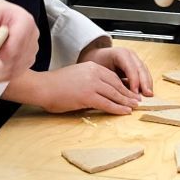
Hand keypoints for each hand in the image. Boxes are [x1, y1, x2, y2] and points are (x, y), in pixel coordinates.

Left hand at [0, 0, 39, 76]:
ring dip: (2, 70)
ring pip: (20, 66)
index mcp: (26, 20)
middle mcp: (34, 34)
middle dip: (1, 63)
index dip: (4, 53)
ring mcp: (33, 48)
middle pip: (20, 56)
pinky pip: (19, 71)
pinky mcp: (29, 58)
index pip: (18, 41)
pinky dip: (5, 74)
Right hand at [22, 60, 141, 114]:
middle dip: (128, 94)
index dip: (123, 85)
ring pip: (114, 94)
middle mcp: (94, 73)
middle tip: (136, 100)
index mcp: (91, 67)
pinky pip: (107, 104)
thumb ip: (89, 81)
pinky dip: (118, 108)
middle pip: (117, 85)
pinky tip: (124, 112)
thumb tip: (99, 92)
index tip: (130, 92)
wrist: (42, 87)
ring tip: (134, 107)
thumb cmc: (54, 84)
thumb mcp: (76, 76)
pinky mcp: (88, 96)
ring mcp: (92, 84)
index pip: (113, 76)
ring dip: (126, 102)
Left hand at [84, 40, 154, 94]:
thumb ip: (110, 80)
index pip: (130, 67)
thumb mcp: (100, 71)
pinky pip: (144, 73)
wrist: (96, 58)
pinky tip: (146, 92)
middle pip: (140, 68)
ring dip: (148, 83)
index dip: (134, 80)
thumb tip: (119, 94)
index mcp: (120, 53)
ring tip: (149, 94)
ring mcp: (134, 58)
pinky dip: (146, 83)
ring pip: (144, 70)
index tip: (134, 92)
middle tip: (147, 94)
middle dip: (144, 82)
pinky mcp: (137, 64)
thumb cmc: (96, 65)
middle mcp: (129, 54)